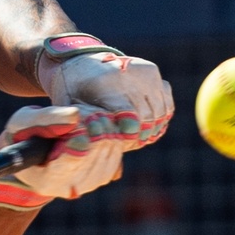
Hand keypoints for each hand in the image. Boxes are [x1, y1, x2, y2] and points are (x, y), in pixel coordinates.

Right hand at [0, 105, 122, 208]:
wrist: (35, 151)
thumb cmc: (24, 136)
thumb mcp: (22, 123)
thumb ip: (45, 119)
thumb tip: (75, 117)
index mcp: (46, 180)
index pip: (71, 163)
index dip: (79, 141)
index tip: (78, 126)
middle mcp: (70, 187)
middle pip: (96, 152)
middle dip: (91, 124)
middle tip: (80, 111)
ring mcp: (90, 183)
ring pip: (110, 148)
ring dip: (101, 124)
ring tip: (84, 115)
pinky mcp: (105, 174)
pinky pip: (118, 148)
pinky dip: (110, 130)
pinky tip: (95, 122)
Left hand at [37, 50, 173, 147]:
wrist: (78, 60)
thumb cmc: (70, 93)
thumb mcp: (69, 114)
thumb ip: (90, 137)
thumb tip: (116, 173)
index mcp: (103, 83)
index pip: (129, 118)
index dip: (131, 137)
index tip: (126, 143)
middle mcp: (126, 73)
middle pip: (147, 118)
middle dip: (140, 135)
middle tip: (128, 143)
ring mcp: (141, 70)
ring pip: (160, 112)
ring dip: (151, 128)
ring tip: (136, 135)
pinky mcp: (151, 71)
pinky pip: (165, 103)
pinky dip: (160, 117)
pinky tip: (145, 125)